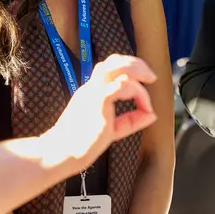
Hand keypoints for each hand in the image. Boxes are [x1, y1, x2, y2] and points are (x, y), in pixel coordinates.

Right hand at [45, 54, 157, 170]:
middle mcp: (92, 87)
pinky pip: (120, 86)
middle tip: (151, 77)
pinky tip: (143, 107)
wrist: (61, 152)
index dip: (131, 71)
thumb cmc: (82, 144)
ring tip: (149, 81)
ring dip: (137, 70)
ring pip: (116, 66)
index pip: (111, 68)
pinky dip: (137, 93)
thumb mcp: (112, 129)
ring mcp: (93, 92)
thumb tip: (152, 115)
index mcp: (92, 91)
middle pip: (114, 61)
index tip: (145, 89)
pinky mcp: (97, 101)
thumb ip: (131, 121)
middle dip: (137, 64)